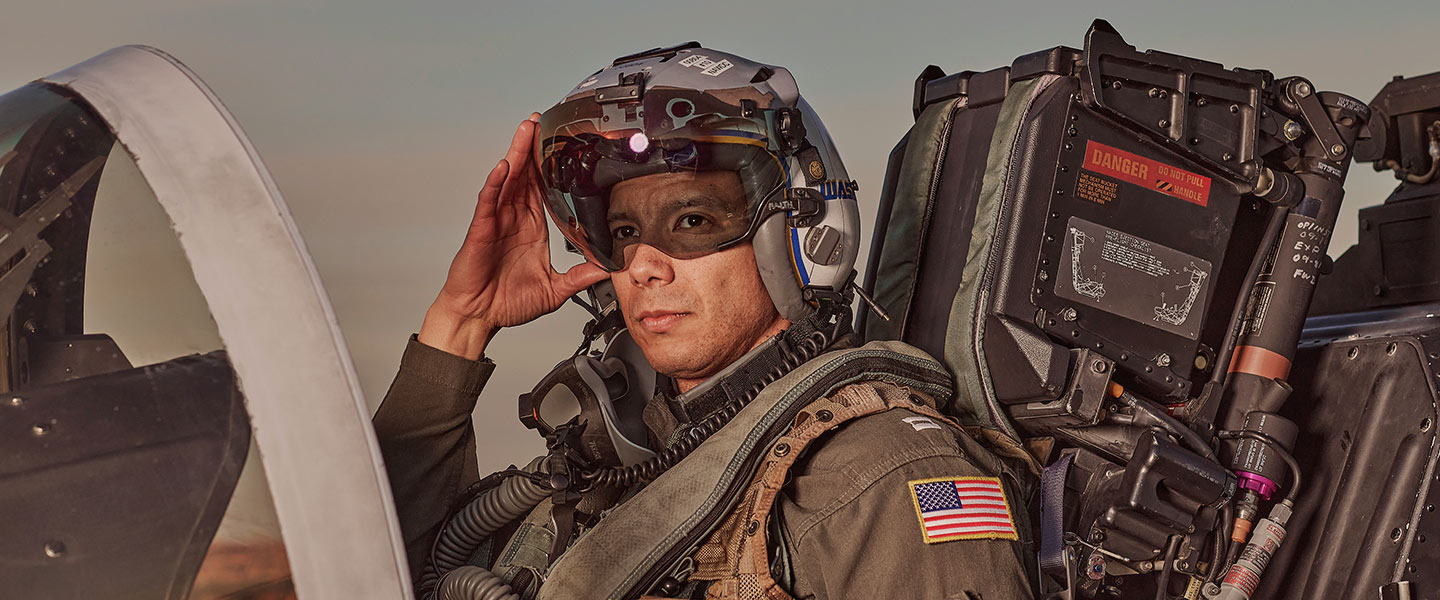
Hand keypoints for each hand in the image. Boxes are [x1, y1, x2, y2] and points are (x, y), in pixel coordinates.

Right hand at [418, 114, 607, 359]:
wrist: (479, 318)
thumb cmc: (507, 302)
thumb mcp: (555, 289)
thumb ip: (580, 276)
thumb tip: (609, 269)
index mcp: (533, 228)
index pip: (544, 188)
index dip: (552, 166)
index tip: (563, 146)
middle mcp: (514, 219)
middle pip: (526, 175)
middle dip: (534, 147)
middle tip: (543, 121)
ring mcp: (496, 222)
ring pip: (508, 180)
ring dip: (517, 154)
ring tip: (526, 130)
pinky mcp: (481, 231)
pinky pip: (488, 202)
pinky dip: (495, 183)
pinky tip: (503, 167)